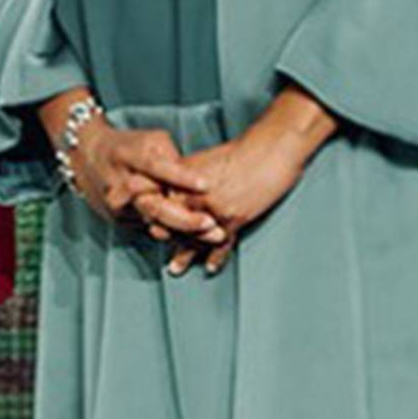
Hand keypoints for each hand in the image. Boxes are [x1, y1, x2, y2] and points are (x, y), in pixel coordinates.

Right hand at [67, 118, 211, 239]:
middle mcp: (120, 184)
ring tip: (215, 237)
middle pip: (154, 206)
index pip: (155, 167)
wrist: (86, 156)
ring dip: (186, 232)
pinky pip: (150, 228)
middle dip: (186, 219)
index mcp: (128, 157)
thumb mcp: (149, 140)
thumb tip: (196, 179)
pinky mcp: (118, 219)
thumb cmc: (125, 146)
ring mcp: (118, 206)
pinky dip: (175, 233)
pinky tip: (197, 237)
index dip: (180, 176)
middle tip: (213, 225)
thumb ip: (172, 157)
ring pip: (155, 223)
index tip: (205, 185)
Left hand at [147, 127, 314, 275]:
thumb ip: (183, 177)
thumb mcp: (202, 160)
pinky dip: (215, 257)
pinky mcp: (232, 218)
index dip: (150, 214)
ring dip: (184, 255)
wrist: (269, 150)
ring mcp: (211, 208)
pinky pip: (220, 243)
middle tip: (159, 246)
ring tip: (175, 268)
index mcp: (181, 179)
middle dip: (164, 236)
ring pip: (192, 237)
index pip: (157, 202)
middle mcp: (192, 195)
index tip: (148, 224)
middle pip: (170, 222)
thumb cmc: (238, 153)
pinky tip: (210, 267)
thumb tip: (170, 191)